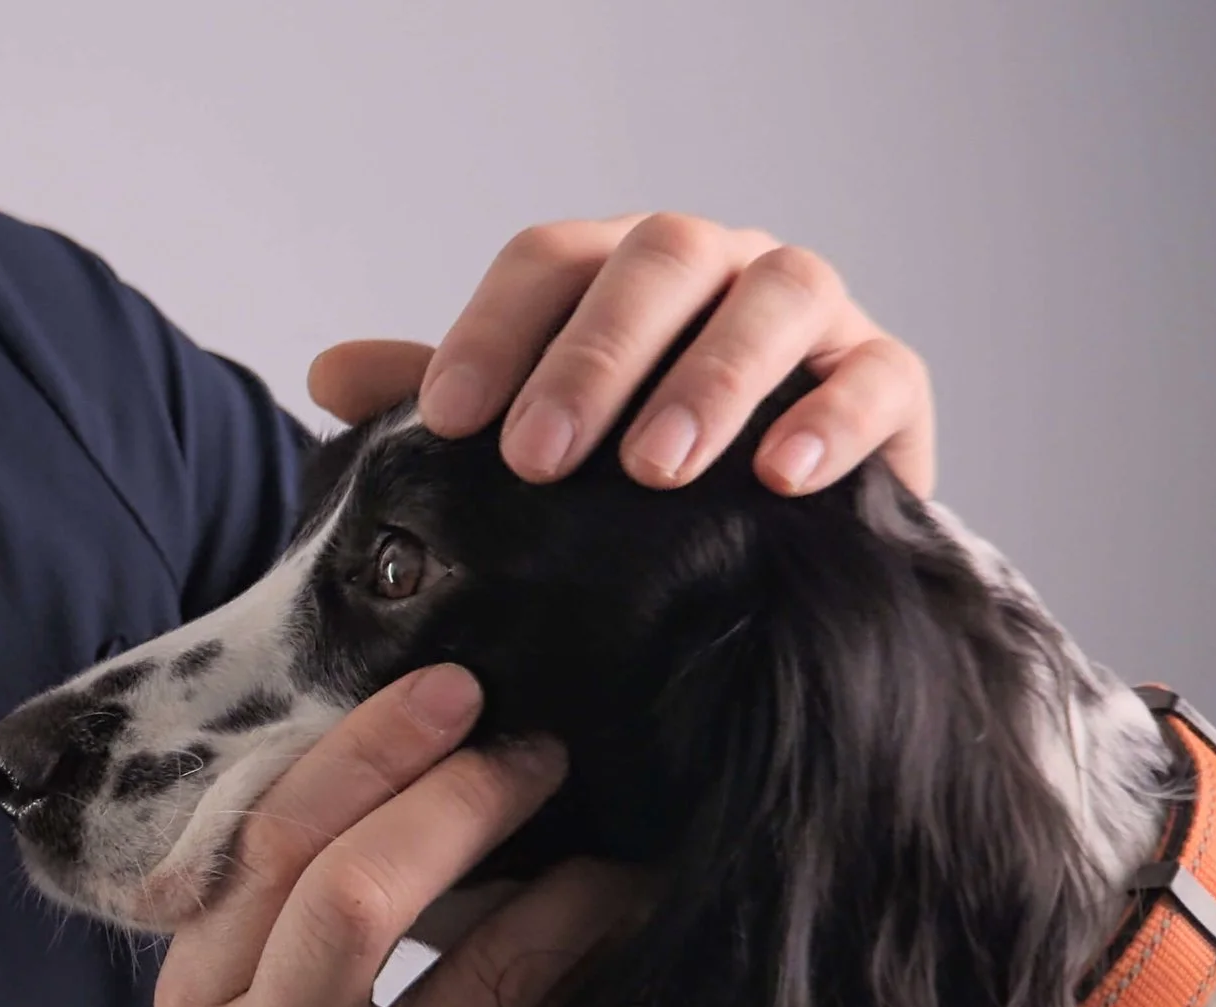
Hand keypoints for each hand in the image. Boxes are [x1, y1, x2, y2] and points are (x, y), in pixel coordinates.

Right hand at [65, 665, 644, 1006]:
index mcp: (198, 1002)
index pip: (269, 846)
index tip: (447, 690)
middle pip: (355, 894)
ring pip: (483, 970)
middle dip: (459, 796)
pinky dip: (586, 964)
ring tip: (606, 834)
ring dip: (564, 882)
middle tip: (532, 748)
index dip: (366, 754)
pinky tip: (618, 923)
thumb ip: (282, 918)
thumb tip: (409, 769)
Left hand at [305, 213, 935, 497]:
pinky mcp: (889, 379)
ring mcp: (812, 314)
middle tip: (539, 458)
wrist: (765, 537)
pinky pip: (881, 374)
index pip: (550, 260)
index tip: (450, 421)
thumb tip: (327, 373)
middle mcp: (717, 267)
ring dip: (711, 380)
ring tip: (653, 472)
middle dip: (594, 357)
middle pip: (661, 260)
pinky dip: (834, 419)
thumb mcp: (528, 438)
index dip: (495, 330)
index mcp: (616, 269)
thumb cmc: (624, 475)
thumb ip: (442, 403)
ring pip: (778, 298)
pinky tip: (780, 478)